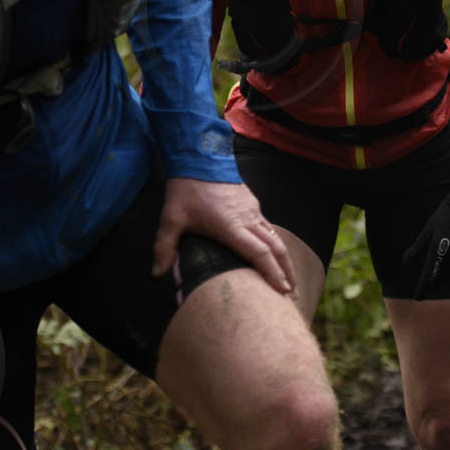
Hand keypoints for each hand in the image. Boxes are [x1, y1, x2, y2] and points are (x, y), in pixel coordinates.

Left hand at [151, 177, 294, 293]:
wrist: (199, 155)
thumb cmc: (186, 188)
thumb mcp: (171, 219)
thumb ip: (164, 248)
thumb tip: (156, 274)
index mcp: (231, 226)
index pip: (259, 253)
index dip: (273, 273)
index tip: (283, 290)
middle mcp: (248, 219)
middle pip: (276, 248)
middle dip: (287, 272)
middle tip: (292, 294)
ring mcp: (253, 210)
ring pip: (276, 237)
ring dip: (285, 259)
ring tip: (288, 279)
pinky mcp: (252, 204)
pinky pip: (269, 227)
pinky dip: (276, 244)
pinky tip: (275, 254)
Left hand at [403, 175, 449, 299]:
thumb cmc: (447, 214)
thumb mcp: (429, 229)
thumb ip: (418, 247)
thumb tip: (405, 262)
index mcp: (438, 247)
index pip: (429, 275)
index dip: (422, 288)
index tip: (417, 298)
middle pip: (443, 281)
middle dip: (435, 286)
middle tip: (430, 289)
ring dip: (449, 284)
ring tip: (443, 285)